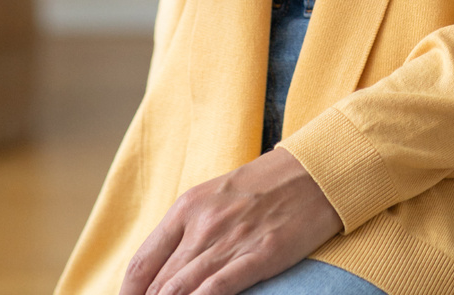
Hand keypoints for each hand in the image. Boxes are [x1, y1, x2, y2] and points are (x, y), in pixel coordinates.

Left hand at [119, 147, 342, 294]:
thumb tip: (163, 272)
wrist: (311, 171)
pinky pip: (218, 288)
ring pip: (181, 291)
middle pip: (158, 285)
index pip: (142, 264)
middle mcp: (202, 224)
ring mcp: (230, 240)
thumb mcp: (215, 199)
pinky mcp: (260, 254)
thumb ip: (188, 232)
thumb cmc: (262, 187)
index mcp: (186, 209)